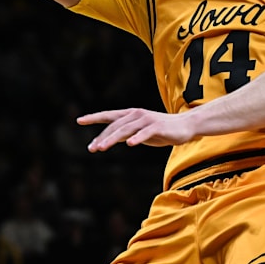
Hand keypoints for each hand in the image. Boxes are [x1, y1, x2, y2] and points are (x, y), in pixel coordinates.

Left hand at [77, 108, 196, 151]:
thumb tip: (107, 139)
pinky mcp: (158, 127)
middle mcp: (136, 115)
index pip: (109, 116)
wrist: (185, 126)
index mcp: (131, 115)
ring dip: (113, 138)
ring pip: (126, 129)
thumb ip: (124, 134)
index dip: (94, 118)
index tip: (79, 120)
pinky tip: (129, 144)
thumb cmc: (161, 130)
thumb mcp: (139, 132)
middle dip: (102, 137)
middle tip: (92, 148)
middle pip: (115, 125)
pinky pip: (144, 133)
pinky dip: (136, 138)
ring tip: (101, 147)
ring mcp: (147, 120)